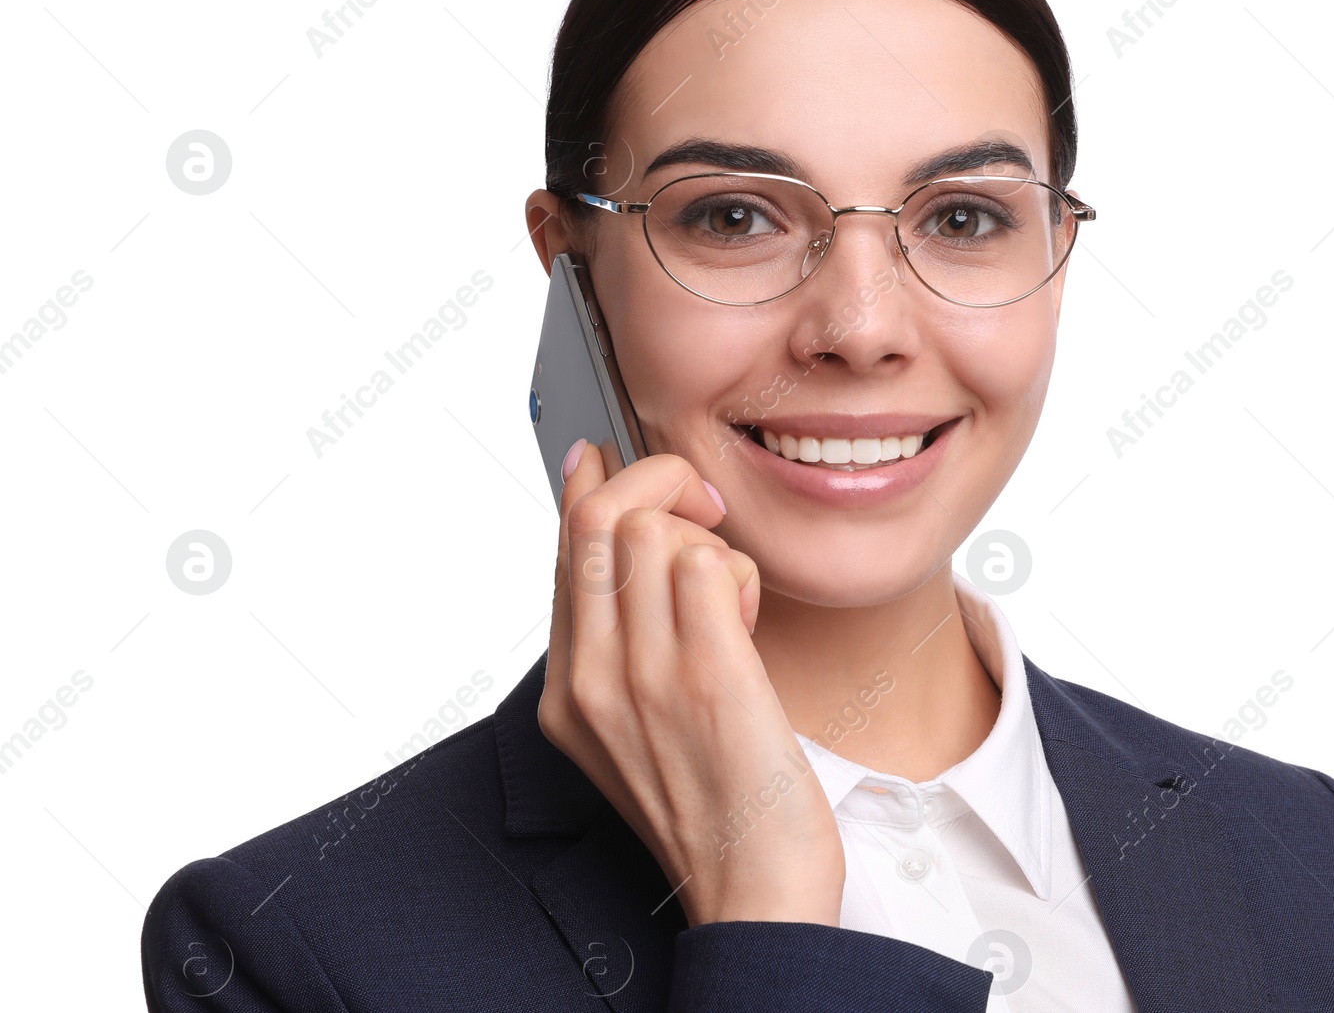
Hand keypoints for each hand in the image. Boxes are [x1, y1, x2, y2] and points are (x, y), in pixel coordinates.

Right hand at [537, 442, 845, 927]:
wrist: (756, 892)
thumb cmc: (714, 805)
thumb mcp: (638, 723)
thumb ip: (619, 635)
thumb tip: (607, 526)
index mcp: (569, 691)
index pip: (563, 549)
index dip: (590, 486)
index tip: (607, 456)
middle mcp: (592, 680)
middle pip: (596, 519)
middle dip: (657, 484)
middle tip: (703, 510)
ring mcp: (645, 678)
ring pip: (653, 530)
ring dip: (710, 544)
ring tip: (732, 603)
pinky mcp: (709, 678)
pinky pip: (709, 564)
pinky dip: (740, 572)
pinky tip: (749, 619)